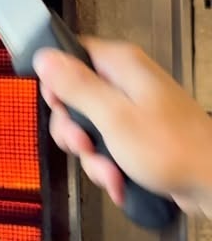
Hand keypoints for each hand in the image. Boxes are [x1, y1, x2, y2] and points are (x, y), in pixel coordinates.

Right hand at [33, 39, 211, 216]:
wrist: (211, 183)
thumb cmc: (175, 149)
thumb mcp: (113, 117)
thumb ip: (76, 86)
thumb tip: (46, 58)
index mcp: (120, 65)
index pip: (69, 57)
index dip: (57, 85)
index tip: (62, 110)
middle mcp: (126, 82)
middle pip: (74, 98)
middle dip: (75, 132)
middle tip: (85, 145)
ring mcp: (133, 110)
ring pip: (89, 129)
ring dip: (92, 157)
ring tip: (110, 170)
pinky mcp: (137, 135)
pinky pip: (106, 147)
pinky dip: (108, 166)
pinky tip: (120, 178)